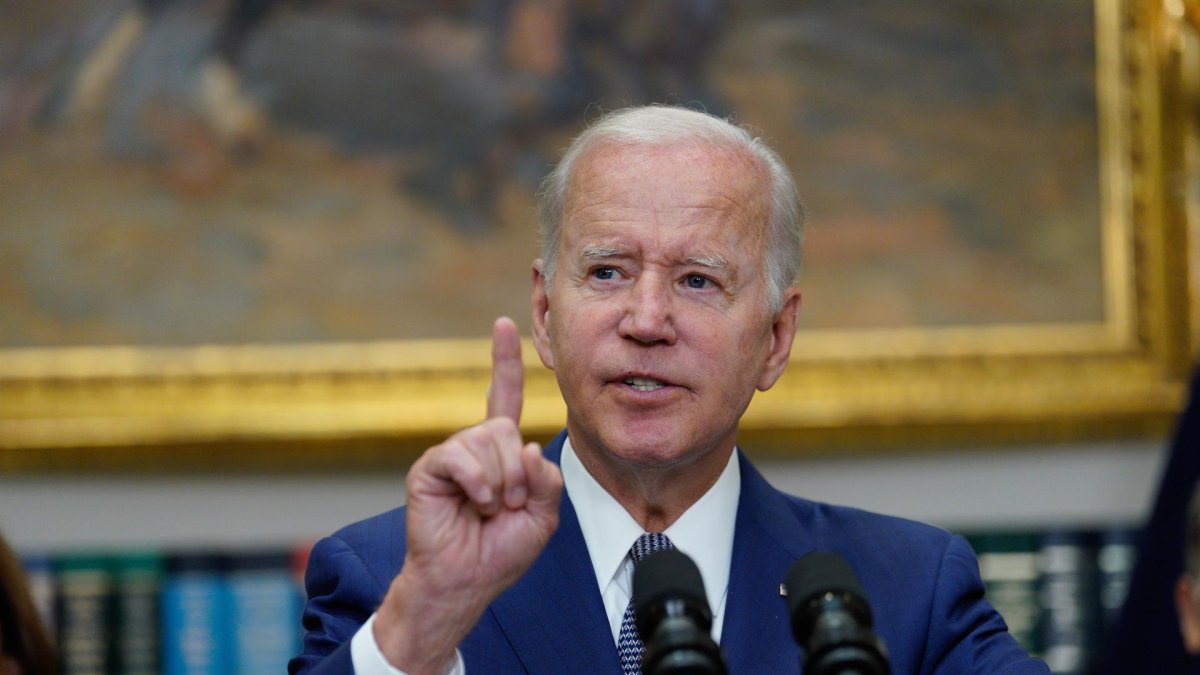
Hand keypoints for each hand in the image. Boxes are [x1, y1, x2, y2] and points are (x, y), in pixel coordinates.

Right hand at [374, 317, 563, 673]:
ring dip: (499, 484)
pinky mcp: (429, 468)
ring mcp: (450, 455)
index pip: (504, 395)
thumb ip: (546, 479)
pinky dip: (477, 484)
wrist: (465, 581)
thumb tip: (524, 447)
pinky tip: (473, 503)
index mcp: (500, 452)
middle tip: (507, 505)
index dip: (504, 361)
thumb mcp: (542, 514)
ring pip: (487, 441)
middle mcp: (474, 446)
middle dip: (516, 473)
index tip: (504, 323)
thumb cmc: (500, 550)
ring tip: (487, 509)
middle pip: (504, 428)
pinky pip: (461, 457)